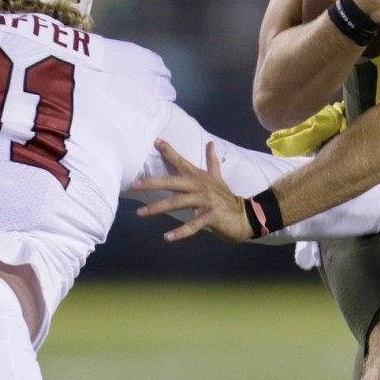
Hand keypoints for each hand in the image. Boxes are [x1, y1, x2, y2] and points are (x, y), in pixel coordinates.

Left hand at [133, 140, 252, 242]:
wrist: (245, 216)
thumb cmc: (226, 198)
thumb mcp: (218, 178)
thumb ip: (212, 161)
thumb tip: (211, 143)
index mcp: (199, 177)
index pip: (181, 162)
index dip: (169, 151)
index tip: (156, 142)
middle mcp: (200, 186)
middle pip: (173, 182)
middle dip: (152, 183)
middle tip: (134, 185)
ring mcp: (205, 201)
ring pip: (178, 203)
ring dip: (158, 208)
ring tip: (141, 213)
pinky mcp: (210, 217)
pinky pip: (193, 225)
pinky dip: (180, 232)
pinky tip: (167, 237)